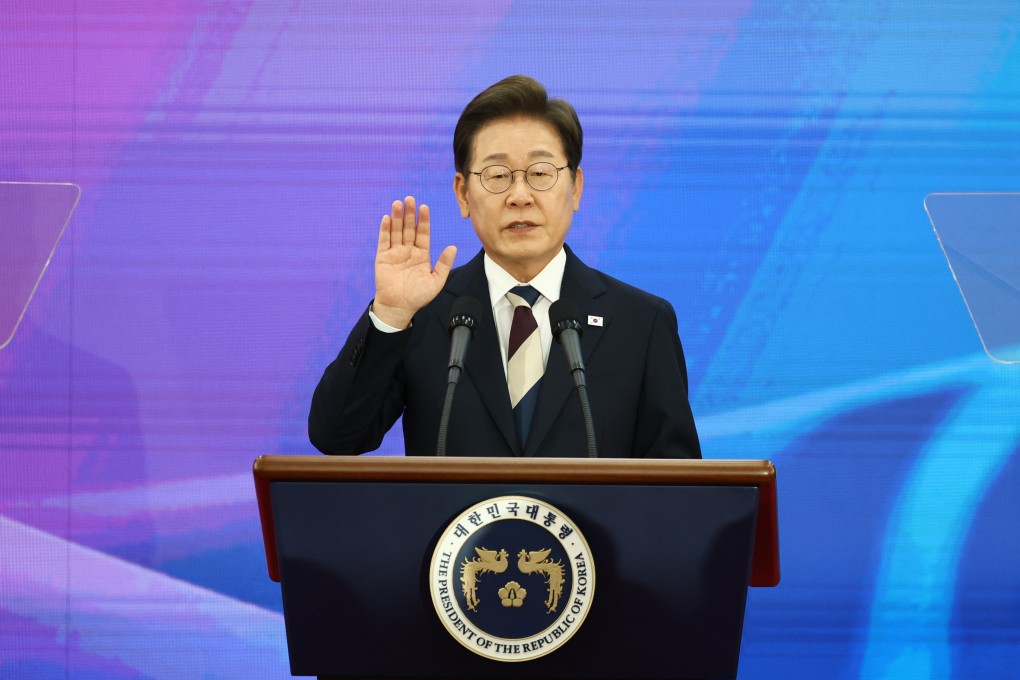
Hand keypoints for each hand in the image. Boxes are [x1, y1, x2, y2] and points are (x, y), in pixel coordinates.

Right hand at [372, 196, 456, 328]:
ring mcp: (395, 253)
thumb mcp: (436, 281)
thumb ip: (444, 264)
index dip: (423, 220)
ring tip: (397, 203)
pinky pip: (384, 241)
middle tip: (410, 199)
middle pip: (409, 228)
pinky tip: (387, 218)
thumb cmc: (419, 296)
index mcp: (422, 254)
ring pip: (396, 231)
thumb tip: (453, 247)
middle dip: (410, 214)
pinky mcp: (382, 257)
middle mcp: (408, 250)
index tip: (424, 207)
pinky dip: (385, 230)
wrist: (399, 307)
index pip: (423, 233)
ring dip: (397, 217)